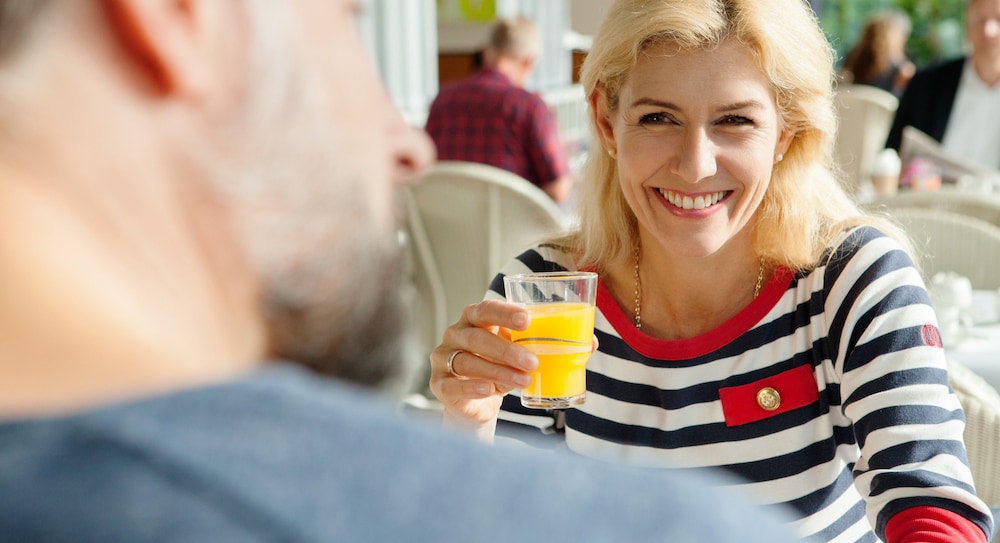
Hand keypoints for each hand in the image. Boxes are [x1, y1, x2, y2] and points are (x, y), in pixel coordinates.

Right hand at [428, 299, 537, 439]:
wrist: (477, 404)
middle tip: (532, 361)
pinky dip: (472, 387)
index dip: (505, 313)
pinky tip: (489, 389)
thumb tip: (549, 346)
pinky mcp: (438, 384)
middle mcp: (454, 335)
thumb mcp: (511, 354)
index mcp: (472, 320)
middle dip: (507, 350)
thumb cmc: (496, 370)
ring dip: (498, 372)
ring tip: (522, 380)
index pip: (485, 310)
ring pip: (468, 362)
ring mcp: (442, 359)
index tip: (526, 319)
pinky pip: (453, 385)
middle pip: (476, 338)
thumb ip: (522, 345)